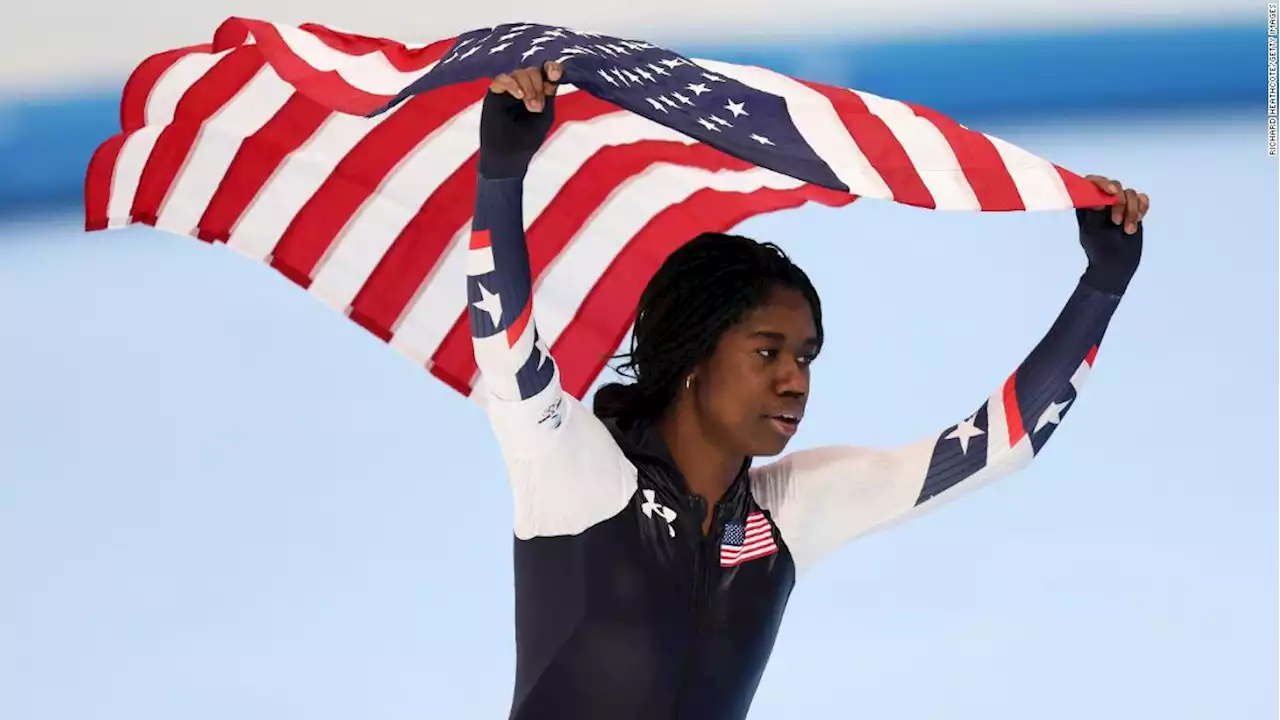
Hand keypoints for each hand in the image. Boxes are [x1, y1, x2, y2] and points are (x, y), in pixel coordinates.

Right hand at [479, 61, 562, 177]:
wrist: (509, 157)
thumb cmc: (528, 138)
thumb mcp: (545, 114)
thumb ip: (549, 95)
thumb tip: (551, 76)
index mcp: (538, 90)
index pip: (545, 71)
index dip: (552, 68)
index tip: (555, 74)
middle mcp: (523, 87)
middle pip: (532, 71)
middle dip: (538, 85)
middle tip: (538, 107)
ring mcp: (508, 89)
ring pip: (518, 73)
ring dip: (528, 87)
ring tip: (532, 107)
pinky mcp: (494, 94)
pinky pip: (501, 79)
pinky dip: (511, 84)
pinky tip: (519, 96)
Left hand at [1077, 175, 1147, 294]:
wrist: (1117, 263)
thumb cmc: (1100, 249)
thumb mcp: (1093, 232)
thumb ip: (1095, 213)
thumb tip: (1099, 198)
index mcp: (1088, 204)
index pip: (1091, 182)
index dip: (1101, 182)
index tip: (1111, 192)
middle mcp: (1103, 200)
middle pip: (1114, 185)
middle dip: (1119, 202)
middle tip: (1116, 221)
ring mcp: (1119, 204)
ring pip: (1130, 193)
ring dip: (1132, 211)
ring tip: (1128, 230)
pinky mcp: (1134, 209)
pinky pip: (1142, 198)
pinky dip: (1142, 207)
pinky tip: (1139, 220)